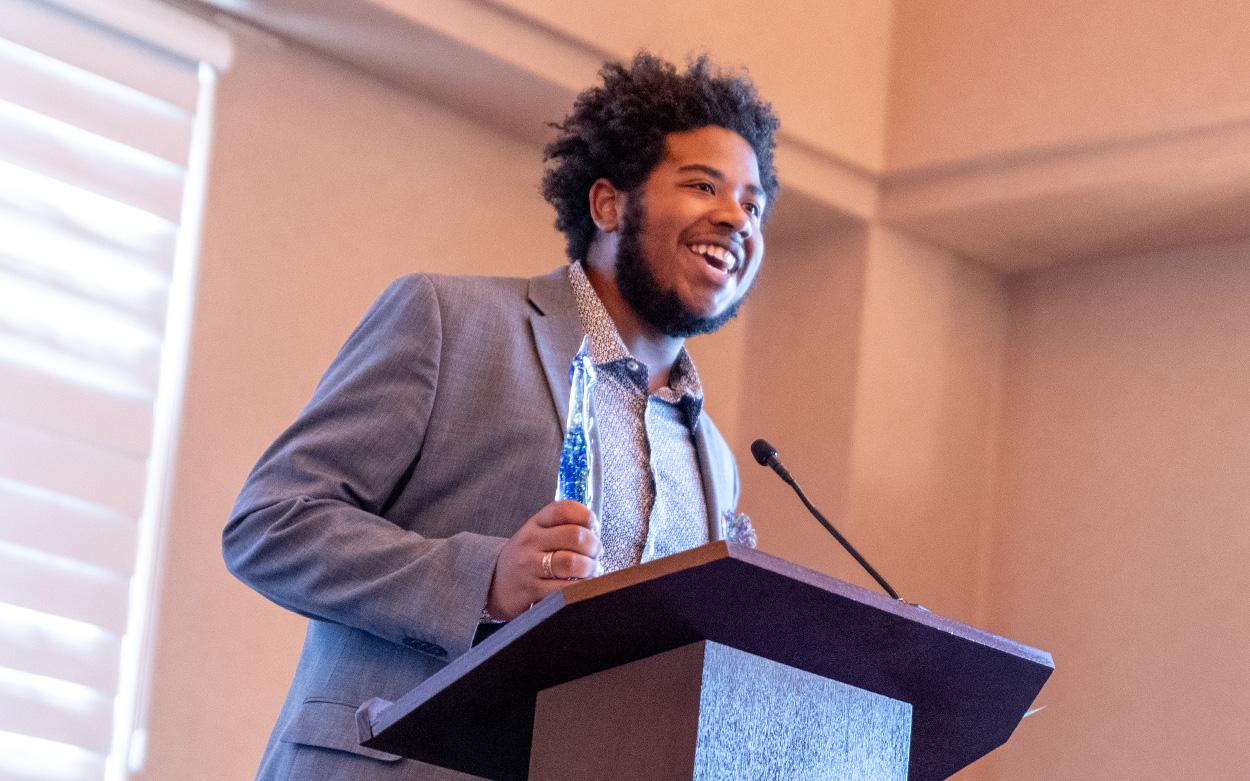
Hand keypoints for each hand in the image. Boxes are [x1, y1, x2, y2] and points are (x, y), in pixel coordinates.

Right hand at [486, 500, 601, 620]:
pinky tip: (581, 587)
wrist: (493, 586)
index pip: (564, 509)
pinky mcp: (531, 591)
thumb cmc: (527, 559)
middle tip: (596, 554)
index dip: (586, 516)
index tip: (593, 528)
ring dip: (590, 568)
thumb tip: (596, 534)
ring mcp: (529, 567)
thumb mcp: (538, 536)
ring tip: (590, 572)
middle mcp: (530, 542)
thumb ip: (564, 528)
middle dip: (594, 546)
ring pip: (572, 563)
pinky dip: (581, 588)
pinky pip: (565, 589)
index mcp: (535, 524)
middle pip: (574, 535)